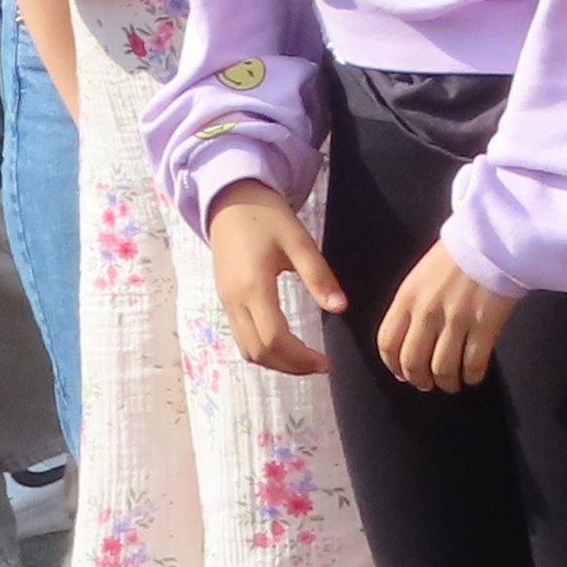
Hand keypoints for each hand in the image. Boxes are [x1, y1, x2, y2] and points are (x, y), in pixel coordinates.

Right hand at [204, 186, 341, 378]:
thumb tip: (341, 308)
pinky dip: (264, 350)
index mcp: (253, 287)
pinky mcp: (225, 299)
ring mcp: (226, 302)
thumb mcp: (298, 241)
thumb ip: (318, 276)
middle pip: (259, 352)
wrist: (230, 200)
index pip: (275, 339)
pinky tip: (285, 343)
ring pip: (247, 350)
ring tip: (304, 359)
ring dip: (276, 362)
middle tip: (320, 365)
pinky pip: (241, 338)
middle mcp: (234, 300)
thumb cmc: (266, 216)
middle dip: (291, 366)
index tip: (327, 361)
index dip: (301, 358)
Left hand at [373, 242, 517, 391]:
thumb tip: (406, 341)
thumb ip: (409, 307)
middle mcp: (427, 312)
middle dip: (418, 380)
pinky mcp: (485, 326)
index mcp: (406, 298)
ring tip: (452, 383)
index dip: (393, 365)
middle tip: (427, 384)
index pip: (387, 343)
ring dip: (446, 383)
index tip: (401, 374)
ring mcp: (456, 320)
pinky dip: (472, 376)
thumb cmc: (453, 258)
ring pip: (443, 368)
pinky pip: (474, 363)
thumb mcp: (418, 278)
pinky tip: (473, 376)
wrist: (491, 241)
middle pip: (412, 362)